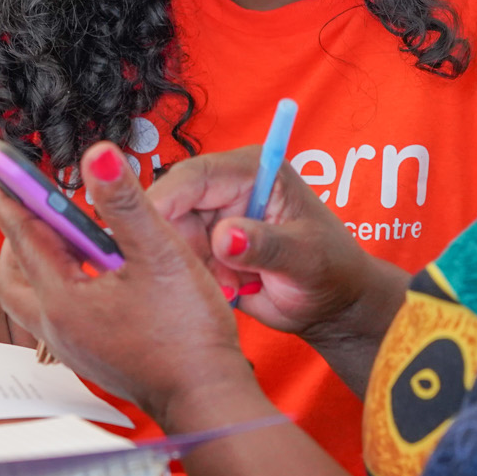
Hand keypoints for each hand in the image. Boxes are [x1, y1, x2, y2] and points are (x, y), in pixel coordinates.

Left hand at [0, 143, 261, 428]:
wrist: (206, 395)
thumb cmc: (187, 332)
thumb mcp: (159, 253)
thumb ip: (125, 202)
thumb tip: (98, 156)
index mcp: (64, 301)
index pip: (24, 239)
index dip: (13, 199)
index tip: (0, 173)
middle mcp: (58, 328)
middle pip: (14, 276)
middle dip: (17, 237)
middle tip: (31, 208)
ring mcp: (73, 347)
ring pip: (33, 299)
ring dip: (39, 264)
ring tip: (67, 237)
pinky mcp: (92, 356)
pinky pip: (57, 316)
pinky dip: (62, 286)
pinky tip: (95, 274)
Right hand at [148, 149, 392, 346]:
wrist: (332, 305)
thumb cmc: (331, 271)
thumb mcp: (306, 258)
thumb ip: (267, 246)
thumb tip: (225, 238)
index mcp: (252, 170)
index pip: (194, 177)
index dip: (165, 202)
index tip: (144, 233)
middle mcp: (226, 188)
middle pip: (171, 207)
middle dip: (180, 245)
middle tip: (215, 278)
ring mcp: (213, 218)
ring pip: (170, 238)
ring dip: (192, 268)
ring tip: (237, 287)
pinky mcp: (205, 247)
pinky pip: (179, 261)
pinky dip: (196, 281)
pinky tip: (232, 292)